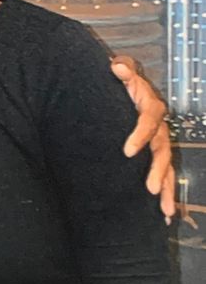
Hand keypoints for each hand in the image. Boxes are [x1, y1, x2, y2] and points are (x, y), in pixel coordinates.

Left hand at [110, 54, 174, 221]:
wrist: (120, 95)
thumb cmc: (120, 85)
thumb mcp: (122, 72)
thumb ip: (122, 69)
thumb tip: (117, 67)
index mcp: (150, 106)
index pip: (150, 117)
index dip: (142, 133)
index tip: (128, 151)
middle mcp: (159, 127)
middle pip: (163, 148)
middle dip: (158, 170)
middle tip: (149, 189)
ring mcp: (160, 143)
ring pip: (167, 166)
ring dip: (166, 188)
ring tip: (164, 209)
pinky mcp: (155, 157)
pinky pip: (164, 176)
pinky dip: (165, 195)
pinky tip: (164, 215)